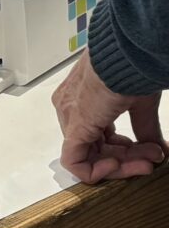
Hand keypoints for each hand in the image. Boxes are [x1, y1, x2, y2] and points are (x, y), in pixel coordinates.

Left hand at [52, 49, 165, 183]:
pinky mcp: (74, 128)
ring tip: (149, 160)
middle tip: (154, 159)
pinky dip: (98, 170)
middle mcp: (71, 109)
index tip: (151, 151)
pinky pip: (75, 161)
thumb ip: (144, 127)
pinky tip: (121, 165)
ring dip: (121, 164)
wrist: (126, 57)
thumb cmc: (130, 68)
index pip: (99, 136)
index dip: (126, 150)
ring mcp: (70, 118)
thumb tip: (157, 148)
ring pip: (89, 156)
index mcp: (82, 100)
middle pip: (95, 147)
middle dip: (128, 158)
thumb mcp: (139, 103)